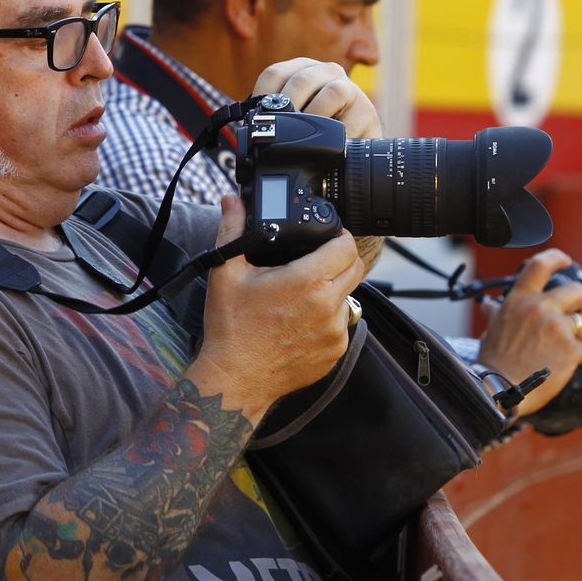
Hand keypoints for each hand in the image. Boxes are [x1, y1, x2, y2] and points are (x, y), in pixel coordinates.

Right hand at [188, 196, 366, 421]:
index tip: (329, 234)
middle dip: (341, 258)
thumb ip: (232, 230)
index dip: (340, 234)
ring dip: (334, 289)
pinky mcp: (335, 352)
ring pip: (349, 296)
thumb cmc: (231, 329)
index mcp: (306, 281)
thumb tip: (231, 200)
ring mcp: (335, 332)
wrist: (236, 380)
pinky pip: (342, 324)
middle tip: (318, 258)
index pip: (346, 246)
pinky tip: (302, 320)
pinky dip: (328, 317)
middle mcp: (328, 306)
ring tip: (304, 293)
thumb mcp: (226, 273)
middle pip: (356, 268)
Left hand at [252, 58, 381, 138]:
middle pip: (301, 81)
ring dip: (315, 118)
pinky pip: (352, 120)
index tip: (254, 119)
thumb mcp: (294, 116)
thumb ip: (274, 116)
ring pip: (332, 92)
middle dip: (287, 108)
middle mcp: (325, 72)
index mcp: (301, 70)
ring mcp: (349, 88)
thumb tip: (245, 127)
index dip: (261, 96)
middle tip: (279, 131)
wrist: (355, 145)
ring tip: (306, 137)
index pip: (274, 74)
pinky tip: (328, 146)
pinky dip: (337, 135)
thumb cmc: (318, 128)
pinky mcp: (366, 110)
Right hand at [476, 249, 581, 415]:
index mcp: (519, 300)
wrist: (499, 388)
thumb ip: (496, 313)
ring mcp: (555, 328)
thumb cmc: (493, 361)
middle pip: (577, 291)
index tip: (567, 261)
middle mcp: (538, 308)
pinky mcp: (570, 351)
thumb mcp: (492, 328)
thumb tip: (487, 305)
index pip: (539, 265)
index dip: (557, 258)